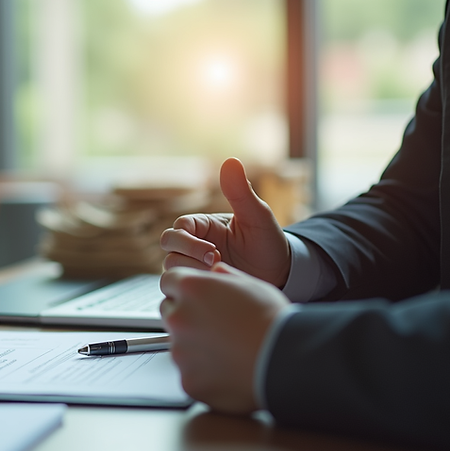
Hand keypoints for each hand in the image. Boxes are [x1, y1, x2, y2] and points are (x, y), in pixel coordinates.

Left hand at [159, 262, 289, 413]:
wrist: (284, 360)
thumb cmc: (272, 322)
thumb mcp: (251, 285)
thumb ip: (225, 277)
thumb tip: (215, 273)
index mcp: (192, 289)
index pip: (169, 281)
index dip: (183, 289)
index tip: (194, 297)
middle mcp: (179, 318)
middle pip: (169, 312)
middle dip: (186, 316)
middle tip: (215, 325)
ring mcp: (180, 351)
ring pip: (178, 345)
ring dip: (195, 346)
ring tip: (228, 349)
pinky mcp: (187, 380)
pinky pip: (189, 373)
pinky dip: (203, 373)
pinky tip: (227, 369)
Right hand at [160, 157, 291, 286]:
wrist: (281, 275)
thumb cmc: (269, 243)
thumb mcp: (257, 216)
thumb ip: (240, 191)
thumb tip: (230, 161)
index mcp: (204, 225)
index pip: (179, 227)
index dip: (189, 240)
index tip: (212, 251)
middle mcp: (195, 244)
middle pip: (168, 246)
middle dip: (186, 256)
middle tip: (214, 263)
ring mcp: (195, 265)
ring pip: (171, 267)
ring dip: (191, 273)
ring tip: (218, 276)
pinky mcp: (200, 283)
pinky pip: (182, 285)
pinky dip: (194, 287)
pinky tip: (215, 289)